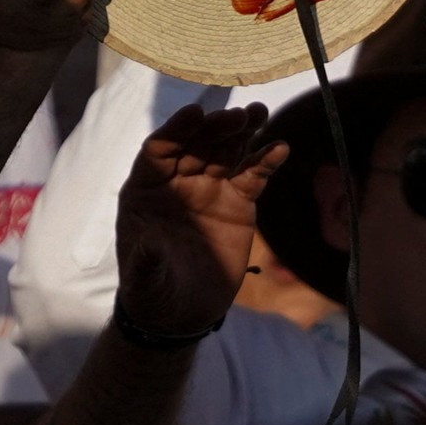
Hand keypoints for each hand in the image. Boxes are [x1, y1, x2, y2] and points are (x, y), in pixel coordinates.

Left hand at [115, 103, 286, 336]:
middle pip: (196, 143)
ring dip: (242, 131)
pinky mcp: (238, 203)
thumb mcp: (145, 276)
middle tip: (237, 115)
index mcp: (147, 187)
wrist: (181, 312)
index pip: (160, 149)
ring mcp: (210, 188)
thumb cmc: (152, 288)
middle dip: (215, 127)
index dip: (176, 129)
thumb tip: (147, 246)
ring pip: (226, 151)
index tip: (196, 113)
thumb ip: (146, 259)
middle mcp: (178, 180)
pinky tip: (280, 148)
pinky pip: (252, 176)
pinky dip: (265, 161)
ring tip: (259, 113)